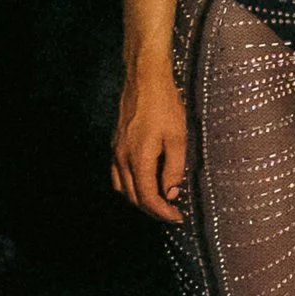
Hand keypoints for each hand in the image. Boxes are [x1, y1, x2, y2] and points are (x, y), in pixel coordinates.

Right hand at [111, 64, 188, 222]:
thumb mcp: (178, 137)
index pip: (148, 198)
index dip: (163, 212)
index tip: (177, 217)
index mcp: (138, 159)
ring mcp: (116, 150)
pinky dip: (129, 185)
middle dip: (152, 209)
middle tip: (171, 213)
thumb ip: (174, 168)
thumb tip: (170, 193)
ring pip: (122, 187)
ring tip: (159, 201)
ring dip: (139, 199)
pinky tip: (143, 181)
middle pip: (133, 196)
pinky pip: (118, 174)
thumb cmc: (164, 105)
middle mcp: (122, 158)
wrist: (144, 78)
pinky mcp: (116, 143)